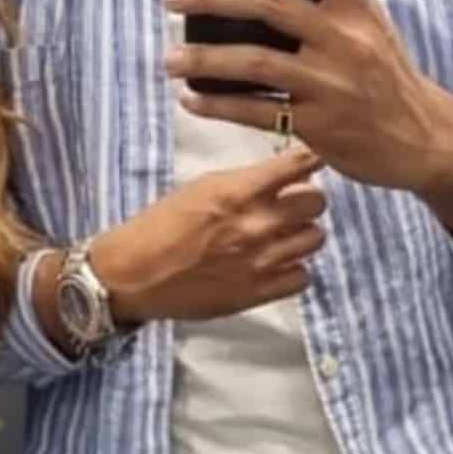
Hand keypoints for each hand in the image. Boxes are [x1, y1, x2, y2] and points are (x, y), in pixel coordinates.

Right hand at [91, 145, 325, 325]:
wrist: (135, 273)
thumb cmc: (161, 225)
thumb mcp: (201, 188)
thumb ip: (244, 183)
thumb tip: (279, 179)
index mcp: (239, 192)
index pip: (299, 166)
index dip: (311, 161)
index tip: (312, 162)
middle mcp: (257, 224)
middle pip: (316, 203)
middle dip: (307, 200)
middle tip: (291, 205)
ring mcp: (261, 260)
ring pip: (315, 239)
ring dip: (302, 235)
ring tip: (282, 236)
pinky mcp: (259, 292)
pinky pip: (303, 276)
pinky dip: (294, 269)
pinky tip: (276, 265)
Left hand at [164, 0, 452, 244]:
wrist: (424, 140)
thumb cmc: (383, 75)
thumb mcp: (368, 29)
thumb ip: (325, 4)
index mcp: (359, 7)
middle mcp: (346, 40)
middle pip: (272, 4)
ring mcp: (330, 84)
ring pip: (256, 63)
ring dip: (205, 58)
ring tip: (170, 56)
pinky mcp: (317, 125)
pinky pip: (256, 112)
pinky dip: (218, 104)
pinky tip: (191, 97)